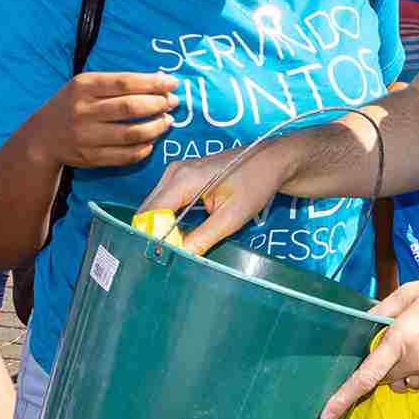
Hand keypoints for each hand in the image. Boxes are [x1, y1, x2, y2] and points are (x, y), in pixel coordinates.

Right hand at [28, 71, 177, 170]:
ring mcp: (86, 136)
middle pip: (130, 108)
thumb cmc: (72, 104)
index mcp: (83, 86)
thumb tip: (161, 82)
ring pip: (131, 134)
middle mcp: (83, 110)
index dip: (153, 84)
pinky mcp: (90, 157)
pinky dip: (143, 149)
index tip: (173, 84)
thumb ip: (118, 83)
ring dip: (156, 128)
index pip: (125, 83)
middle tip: (172, 103)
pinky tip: (151, 141)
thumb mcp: (85, 85)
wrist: (42, 137)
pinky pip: (125, 155)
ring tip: (167, 121)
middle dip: (158, 105)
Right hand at [140, 140, 299, 255]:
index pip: (152, 212)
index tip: (160, 258)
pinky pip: (164, 201)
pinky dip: (166, 218)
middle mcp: (174, 172)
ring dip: (159, 227)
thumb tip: (179, 257)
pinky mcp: (181, 176)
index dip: (151, 237)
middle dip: (153, 233)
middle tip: (164, 257)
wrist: (270, 160)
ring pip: (154, 206)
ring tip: (172, 248)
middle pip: (149, 209)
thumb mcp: (232, 217)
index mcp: (184, 179)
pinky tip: (177, 234)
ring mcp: (176, 172)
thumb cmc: (256, 184)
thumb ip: (203, 238)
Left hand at [320, 272, 418, 418]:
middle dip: (384, 362)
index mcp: (404, 338)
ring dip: (402, 368)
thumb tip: (367, 322)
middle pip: (383, 377)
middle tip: (402, 336)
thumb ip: (386, 307)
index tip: (325, 417)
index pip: (367, 375)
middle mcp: (417, 362)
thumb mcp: (417, 289)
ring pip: (402, 382)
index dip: (343, 397)